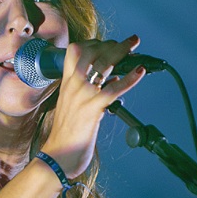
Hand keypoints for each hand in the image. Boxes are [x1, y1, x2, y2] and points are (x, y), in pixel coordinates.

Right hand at [42, 35, 144, 178]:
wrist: (57, 156)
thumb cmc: (66, 135)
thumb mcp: (74, 107)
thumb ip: (89, 93)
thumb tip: (110, 80)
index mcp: (66, 84)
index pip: (76, 51)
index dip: (94, 43)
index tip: (109, 44)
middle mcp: (73, 85)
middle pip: (91, 52)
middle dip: (112, 43)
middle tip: (130, 42)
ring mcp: (82, 96)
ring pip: (103, 65)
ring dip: (122, 52)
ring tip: (135, 46)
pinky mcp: (92, 109)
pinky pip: (113, 89)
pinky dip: (129, 79)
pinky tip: (140, 73)